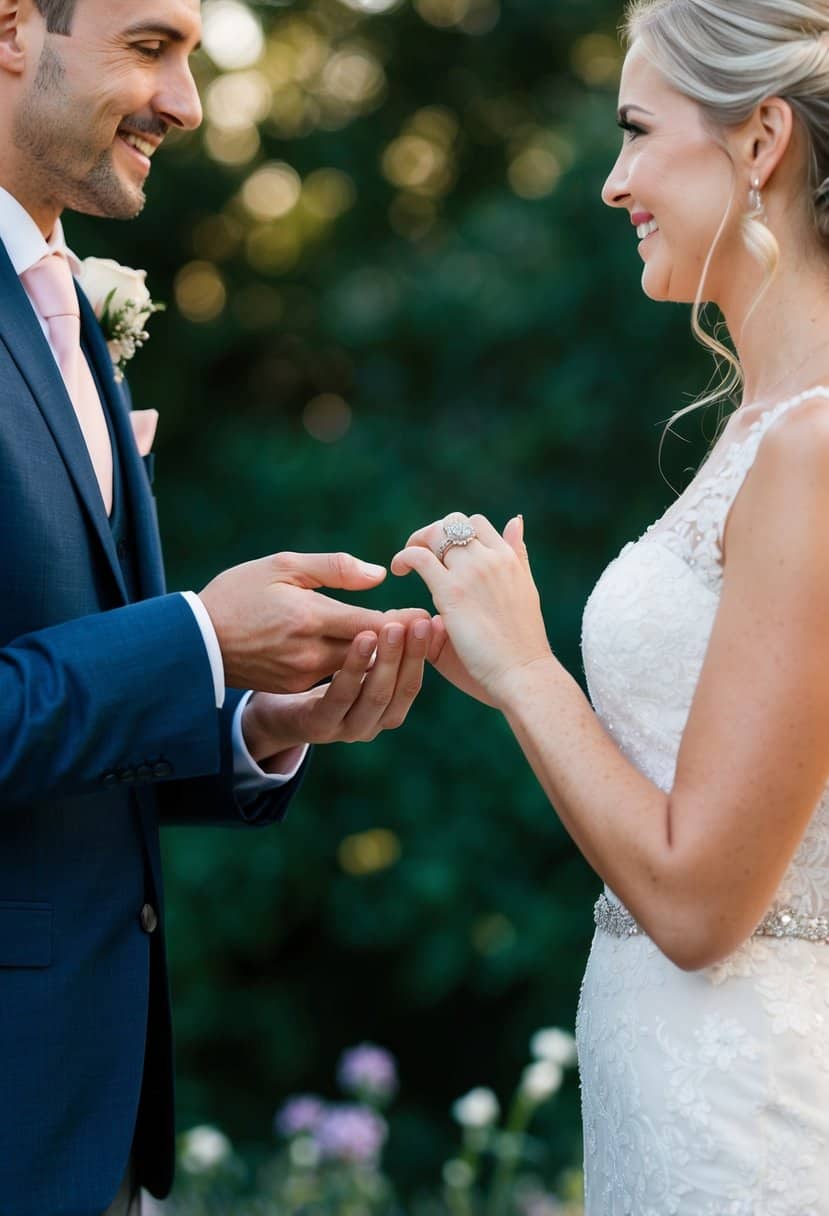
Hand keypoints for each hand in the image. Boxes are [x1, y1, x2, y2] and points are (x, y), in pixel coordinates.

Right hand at [199, 551, 428, 693]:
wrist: (196, 640)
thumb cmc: (239, 593)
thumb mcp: (282, 565)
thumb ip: (333, 568)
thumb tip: (378, 575)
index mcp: (308, 617)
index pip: (370, 624)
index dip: (404, 622)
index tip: (429, 615)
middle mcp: (310, 653)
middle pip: (372, 653)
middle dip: (403, 642)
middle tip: (434, 629)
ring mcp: (303, 675)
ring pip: (358, 669)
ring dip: (386, 658)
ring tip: (417, 644)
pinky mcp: (297, 688)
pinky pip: (338, 677)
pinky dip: (361, 667)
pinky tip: (381, 656)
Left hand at [241, 617, 432, 761]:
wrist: (274, 710)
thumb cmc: (320, 677)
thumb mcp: (356, 659)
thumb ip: (382, 640)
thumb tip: (416, 612)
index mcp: (386, 708)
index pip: (413, 679)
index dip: (425, 651)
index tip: (434, 621)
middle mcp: (373, 722)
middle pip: (401, 690)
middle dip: (412, 654)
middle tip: (419, 621)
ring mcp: (347, 728)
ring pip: (375, 696)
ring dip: (387, 661)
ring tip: (390, 628)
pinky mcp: (319, 725)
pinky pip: (340, 698)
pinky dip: (354, 671)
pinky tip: (360, 642)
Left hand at [392, 514, 552, 705]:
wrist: (524, 672)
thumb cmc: (523, 644)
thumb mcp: (526, 588)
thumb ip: (517, 555)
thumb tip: (516, 521)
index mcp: (509, 559)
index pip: (477, 524)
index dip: (455, 534)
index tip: (443, 554)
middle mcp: (491, 558)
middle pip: (454, 522)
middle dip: (433, 534)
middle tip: (421, 555)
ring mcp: (472, 572)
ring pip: (436, 533)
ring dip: (416, 542)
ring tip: (405, 564)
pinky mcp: (451, 591)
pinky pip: (419, 557)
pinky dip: (404, 557)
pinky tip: (399, 571)